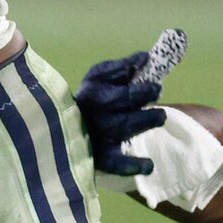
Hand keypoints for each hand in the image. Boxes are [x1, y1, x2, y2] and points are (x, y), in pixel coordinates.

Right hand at [76, 29, 187, 176]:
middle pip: (129, 112)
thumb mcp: (97, 77)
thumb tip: (146, 57)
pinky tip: (149, 165)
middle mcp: (98, 118)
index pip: (126, 93)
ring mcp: (100, 140)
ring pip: (127, 131)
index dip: (146, 90)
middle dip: (148, 108)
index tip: (156, 88)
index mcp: (96, 96)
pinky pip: (118, 164)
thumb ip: (121, 67)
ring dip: (147, 123)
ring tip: (159, 117)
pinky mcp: (102, 159)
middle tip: (159, 107)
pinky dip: (134, 165)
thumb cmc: (87, 98)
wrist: (63, 126)